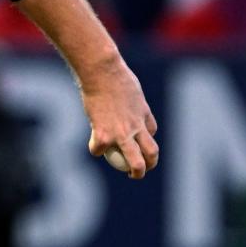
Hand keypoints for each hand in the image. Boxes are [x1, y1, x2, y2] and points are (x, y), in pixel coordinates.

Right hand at [80, 57, 158, 178]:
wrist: (102, 73)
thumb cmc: (114, 76)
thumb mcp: (133, 91)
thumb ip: (135, 106)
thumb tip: (133, 114)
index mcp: (143, 115)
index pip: (150, 135)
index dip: (146, 142)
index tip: (138, 144)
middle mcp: (136, 126)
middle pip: (151, 153)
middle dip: (149, 165)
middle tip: (141, 170)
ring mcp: (122, 132)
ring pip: (136, 161)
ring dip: (135, 171)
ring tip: (130, 174)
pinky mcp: (104, 134)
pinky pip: (99, 149)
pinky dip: (96, 149)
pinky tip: (94, 146)